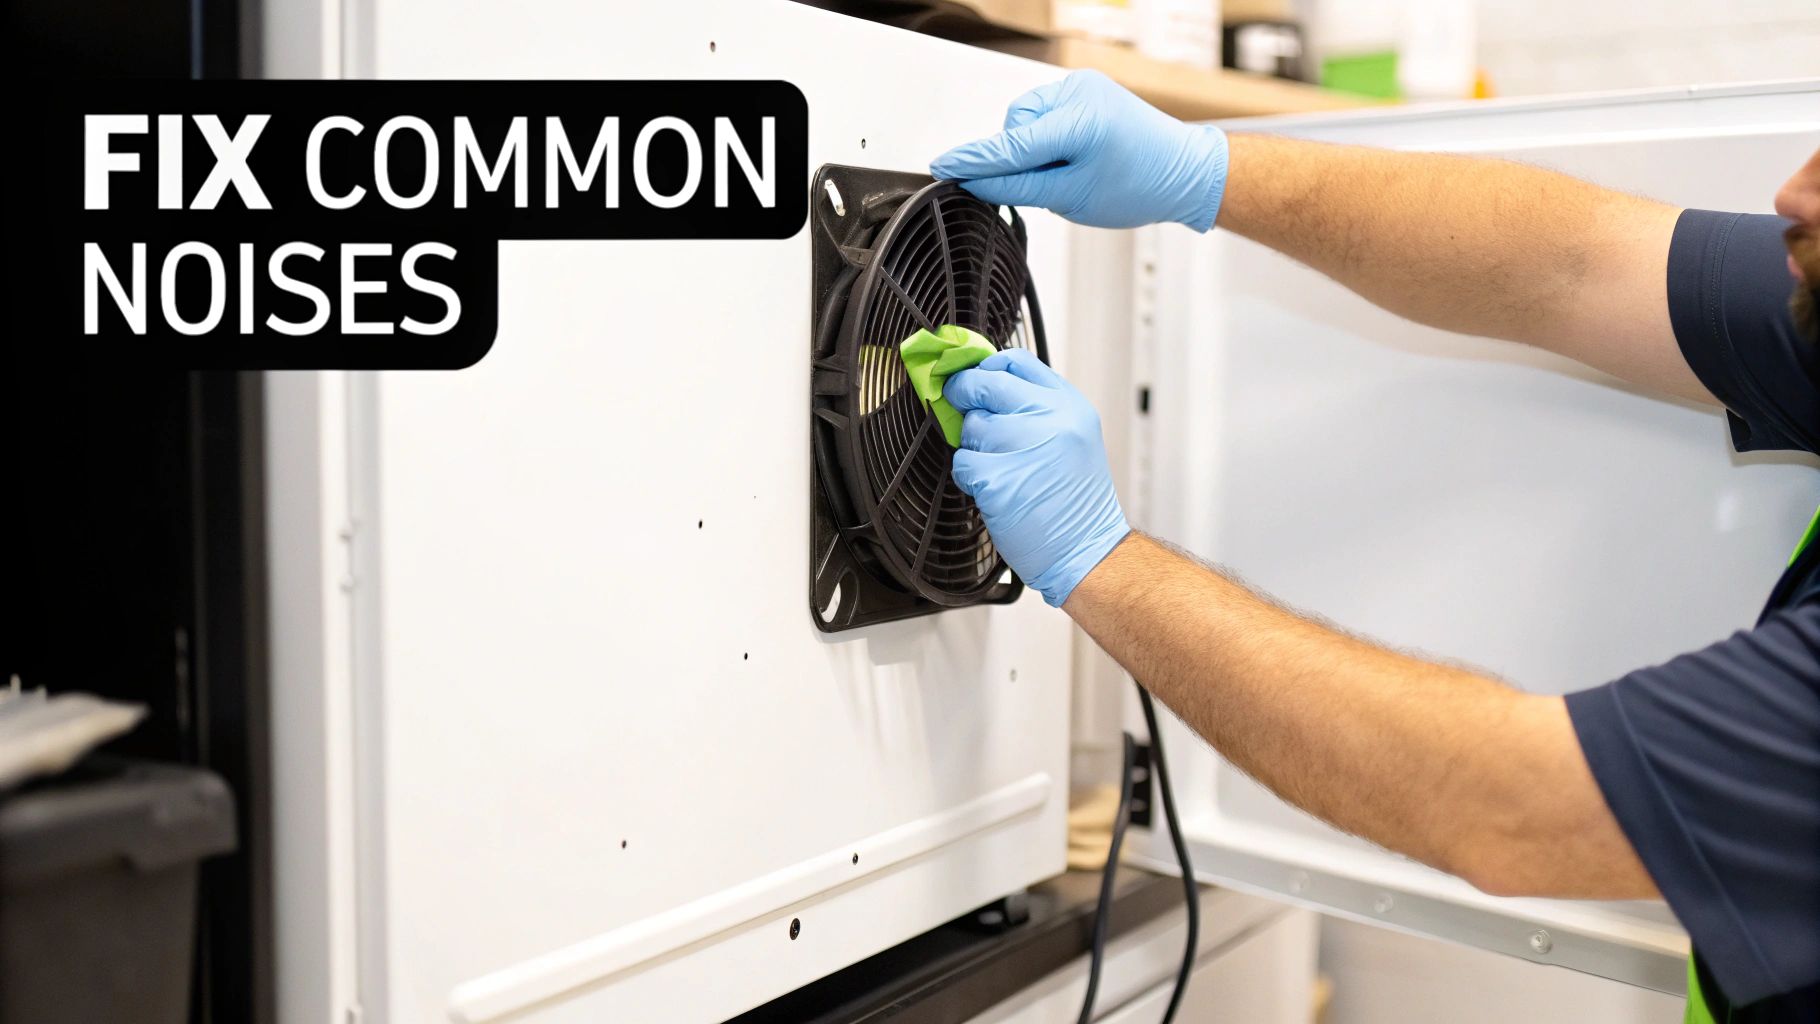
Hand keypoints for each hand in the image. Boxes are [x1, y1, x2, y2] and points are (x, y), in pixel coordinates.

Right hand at [929, 69, 1228, 230]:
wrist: (1182, 170)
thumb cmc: (1141, 185)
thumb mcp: (1073, 197)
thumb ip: (1018, 188)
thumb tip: (977, 183)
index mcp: (1080, 123)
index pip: (1010, 145)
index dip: (973, 160)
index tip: (942, 166)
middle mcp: (1079, 94)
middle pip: (1015, 128)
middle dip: (1020, 157)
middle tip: (1053, 183)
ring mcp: (1083, 86)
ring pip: (1026, 119)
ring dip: (1033, 146)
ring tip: (1069, 167)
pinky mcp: (1085, 87)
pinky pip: (1045, 112)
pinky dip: (1048, 135)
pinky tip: (1072, 151)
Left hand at [944, 349, 1130, 606]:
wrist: (1087, 551)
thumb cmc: (1074, 502)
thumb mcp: (1073, 439)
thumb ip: (1037, 409)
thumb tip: (984, 386)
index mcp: (1070, 406)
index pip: (1017, 362)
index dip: (986, 366)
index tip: (973, 375)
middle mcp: (1052, 420)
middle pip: (987, 385)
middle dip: (964, 394)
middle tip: (958, 403)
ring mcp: (1025, 448)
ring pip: (971, 426)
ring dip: (973, 447)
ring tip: (1001, 468)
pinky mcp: (1000, 479)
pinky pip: (963, 463)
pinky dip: (970, 478)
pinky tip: (994, 490)